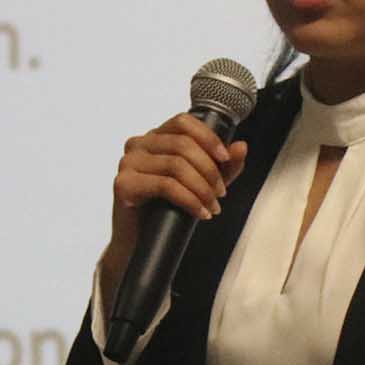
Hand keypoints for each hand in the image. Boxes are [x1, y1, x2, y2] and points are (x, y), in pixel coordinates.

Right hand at [100, 115, 248, 302]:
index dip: (208, 137)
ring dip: (201, 188)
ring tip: (211, 206)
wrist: (142, 242)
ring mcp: (128, 163)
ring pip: (175, 165)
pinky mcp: (124, 184)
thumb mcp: (204, 183)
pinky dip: (189, 200)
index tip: (225, 158)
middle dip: (209, 170)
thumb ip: (224, 165)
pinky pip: (165, 185)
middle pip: (182, 145)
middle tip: (221, 193)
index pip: (183, 122)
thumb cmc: (168, 208)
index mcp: (155, 137)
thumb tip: (241, 146)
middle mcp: (138, 145)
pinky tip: (199, 212)